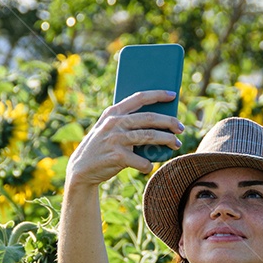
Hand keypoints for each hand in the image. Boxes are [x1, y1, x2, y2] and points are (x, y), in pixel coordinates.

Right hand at [66, 89, 183, 187]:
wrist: (82, 168)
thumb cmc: (102, 146)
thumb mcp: (109, 129)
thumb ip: (127, 122)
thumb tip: (159, 120)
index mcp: (113, 112)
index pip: (139, 97)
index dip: (157, 95)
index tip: (173, 94)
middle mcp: (114, 123)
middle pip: (149, 118)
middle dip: (169, 122)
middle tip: (181, 128)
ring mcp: (116, 139)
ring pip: (150, 137)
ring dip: (167, 140)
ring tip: (176, 144)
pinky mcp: (118, 157)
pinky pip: (142, 161)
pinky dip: (148, 165)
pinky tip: (149, 166)